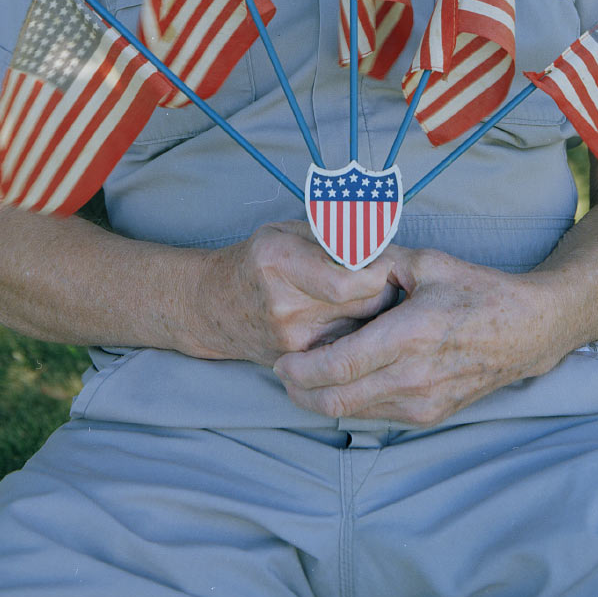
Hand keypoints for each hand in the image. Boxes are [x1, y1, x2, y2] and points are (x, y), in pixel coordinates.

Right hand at [192, 221, 400, 365]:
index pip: (350, 282)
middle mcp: (287, 307)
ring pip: (362, 330)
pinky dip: (356, 334)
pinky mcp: (300, 364)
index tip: (382, 259)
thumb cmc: (257, 261)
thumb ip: (333, 235)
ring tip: (362, 296)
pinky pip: (347, 349)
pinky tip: (346, 319)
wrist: (214, 308)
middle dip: (383, 289)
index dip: (377, 270)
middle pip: (365, 306)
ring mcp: (293, 342)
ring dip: (372, 314)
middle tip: (382, 275)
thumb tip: (381, 241)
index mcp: (281, 263)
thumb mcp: (288, 232)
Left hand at [273, 245, 558, 426]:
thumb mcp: (426, 263)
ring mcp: (423, 403)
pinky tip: (339, 385)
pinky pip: (377, 416)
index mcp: (410, 334)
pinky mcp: (429, 416)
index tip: (280, 359)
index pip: (340, 364)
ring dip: (321, 400)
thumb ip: (378, 257)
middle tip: (281, 372)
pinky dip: (350, 404)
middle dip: (301, 390)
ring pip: (355, 413)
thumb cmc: (474, 290)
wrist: (524, 331)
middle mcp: (414, 377)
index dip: (302, 369)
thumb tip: (336, 246)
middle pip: (338, 399)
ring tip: (302, 378)